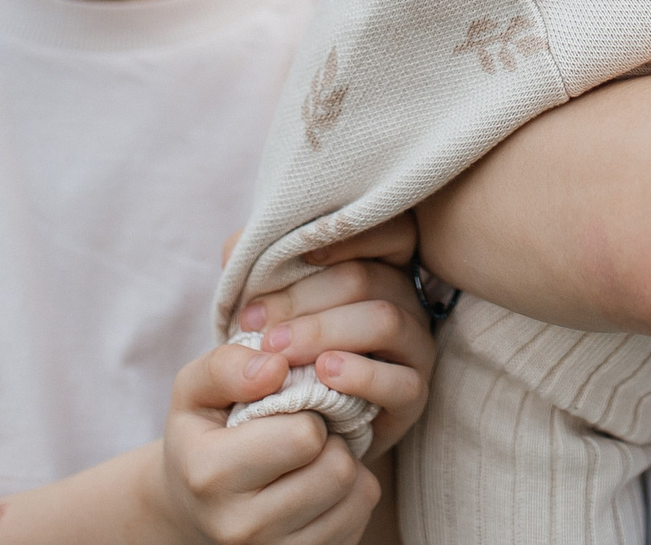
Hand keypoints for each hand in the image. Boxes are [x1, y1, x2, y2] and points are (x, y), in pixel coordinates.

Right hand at [157, 341, 382, 544]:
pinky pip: (360, 521)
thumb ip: (227, 366)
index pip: (304, 436)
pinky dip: (351, 497)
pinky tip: (319, 487)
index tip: (289, 413)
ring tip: (313, 460)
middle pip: (336, 470)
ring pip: (356, 498)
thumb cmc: (200, 436)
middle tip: (307, 436)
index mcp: (211, 474)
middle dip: (331, 441)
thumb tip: (277, 366)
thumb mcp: (194, 390)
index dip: (307, 411)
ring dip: (345, 467)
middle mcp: (240, 527)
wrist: (190, 507)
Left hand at [234, 235, 432, 458]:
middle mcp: (405, 299)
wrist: (293, 419)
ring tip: (280, 351)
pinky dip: (361, 374)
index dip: (349, 236)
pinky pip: (400, 380)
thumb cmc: (284, 348)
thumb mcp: (268, 303)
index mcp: (380, 264)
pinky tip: (324, 374)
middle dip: (305, 299)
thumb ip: (253, 269)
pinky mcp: (413, 395)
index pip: (389, 231)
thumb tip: (235, 249)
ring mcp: (415, 346)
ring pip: (384, 321)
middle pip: (367, 278)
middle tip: (257, 325)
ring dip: (325, 332)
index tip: (301, 256)